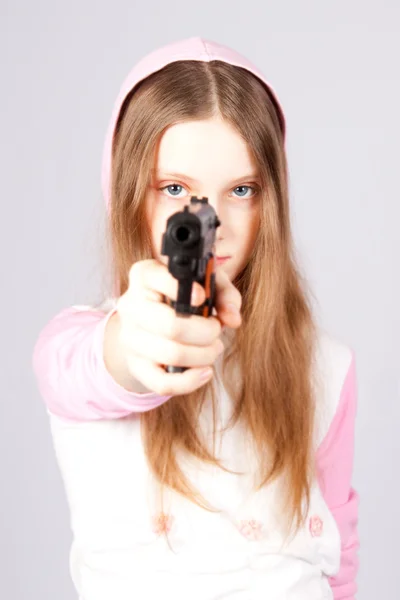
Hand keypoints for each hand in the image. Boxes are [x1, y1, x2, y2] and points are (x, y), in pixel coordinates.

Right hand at [114, 259, 241, 395]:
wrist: (150, 324)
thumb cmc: (183, 298)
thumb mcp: (205, 284)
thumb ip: (224, 294)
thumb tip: (233, 318)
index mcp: (144, 276)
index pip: (154, 277)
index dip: (181, 288)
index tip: (202, 297)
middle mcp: (131, 305)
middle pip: (171, 325)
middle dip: (206, 331)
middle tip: (215, 329)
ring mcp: (130, 338)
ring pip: (172, 354)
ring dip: (204, 355)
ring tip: (214, 347)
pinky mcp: (136, 366)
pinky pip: (162, 383)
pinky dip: (190, 382)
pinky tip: (205, 372)